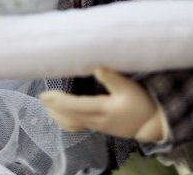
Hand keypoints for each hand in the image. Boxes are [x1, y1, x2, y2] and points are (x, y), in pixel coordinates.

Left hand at [39, 67, 163, 140]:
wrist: (151, 126)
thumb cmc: (141, 105)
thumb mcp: (128, 88)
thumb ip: (111, 77)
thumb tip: (94, 65)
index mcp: (100, 109)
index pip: (73, 106)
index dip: (56, 100)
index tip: (44, 94)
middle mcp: (95, 120)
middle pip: (68, 115)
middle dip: (53, 107)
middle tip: (40, 97)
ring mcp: (97, 126)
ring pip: (71, 123)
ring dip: (57, 115)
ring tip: (46, 106)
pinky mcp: (100, 127)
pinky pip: (78, 127)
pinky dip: (66, 122)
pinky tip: (62, 118)